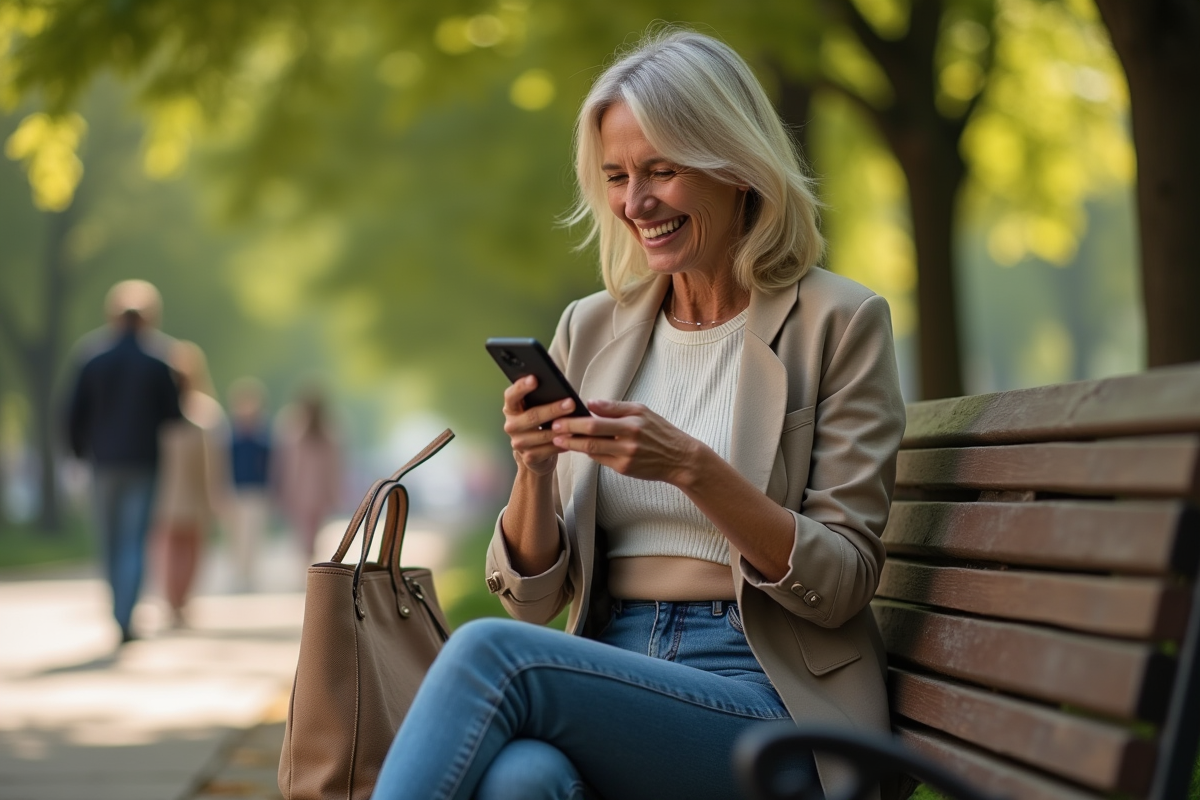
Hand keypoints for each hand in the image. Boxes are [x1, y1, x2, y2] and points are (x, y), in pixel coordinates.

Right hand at [503, 376, 577, 475]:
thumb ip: (542, 399)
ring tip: (577, 423)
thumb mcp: (536, 409)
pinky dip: (562, 444)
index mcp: (511, 408)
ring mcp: (518, 442)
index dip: (522, 386)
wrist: (535, 454)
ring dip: (561, 429)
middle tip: (570, 403)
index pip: (512, 395)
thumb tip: (560, 389)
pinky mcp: (529, 457)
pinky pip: (548, 449)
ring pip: (542, 435)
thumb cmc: (539, 424)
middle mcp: (511, 425)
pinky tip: (573, 438)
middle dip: (553, 409)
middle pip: (532, 416)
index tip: (535, 379)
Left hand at [550, 399, 700, 486]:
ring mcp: (626, 457)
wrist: (679, 458)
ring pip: (592, 450)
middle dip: (569, 432)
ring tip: (558, 439)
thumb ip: (615, 407)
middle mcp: (629, 441)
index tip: (560, 415)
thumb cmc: (659, 431)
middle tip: (553, 428)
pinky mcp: (624, 469)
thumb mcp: (642, 411)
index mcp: (632, 423)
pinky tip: (577, 447)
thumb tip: (590, 402)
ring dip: (573, 445)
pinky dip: (588, 452)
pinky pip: (600, 460)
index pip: (598, 420)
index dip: (576, 420)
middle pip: (591, 436)